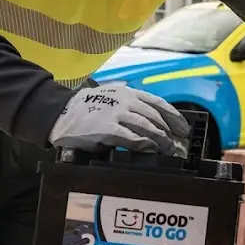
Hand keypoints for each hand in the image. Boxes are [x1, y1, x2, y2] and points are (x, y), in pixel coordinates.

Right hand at [49, 85, 190, 155]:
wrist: (62, 112)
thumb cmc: (88, 107)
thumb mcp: (112, 97)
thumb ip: (130, 105)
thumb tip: (151, 119)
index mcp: (128, 93)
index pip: (158, 103)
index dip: (174, 116)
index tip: (183, 128)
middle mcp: (126, 101)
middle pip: (155, 117)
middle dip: (169, 131)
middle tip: (177, 143)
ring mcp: (117, 114)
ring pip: (147, 127)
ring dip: (160, 139)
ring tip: (168, 149)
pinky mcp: (107, 129)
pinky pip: (131, 138)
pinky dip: (143, 144)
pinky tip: (150, 150)